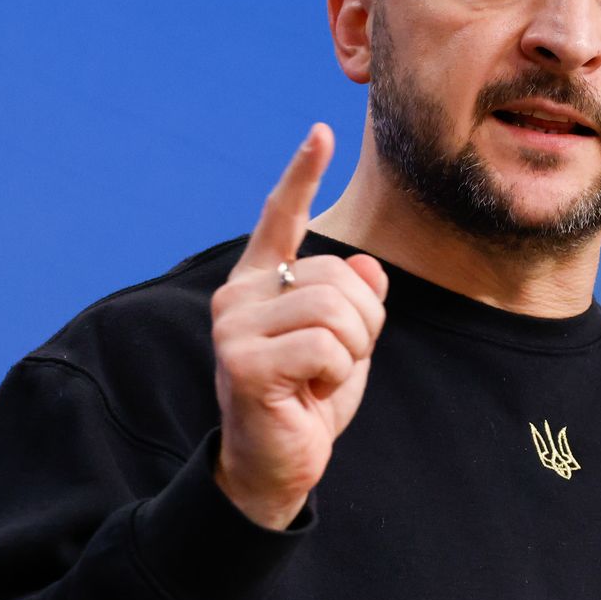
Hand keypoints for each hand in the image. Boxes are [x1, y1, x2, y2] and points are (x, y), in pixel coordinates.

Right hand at [210, 124, 388, 528]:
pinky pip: (326, 347)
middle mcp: (239, 294)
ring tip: (320, 378)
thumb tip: (365, 269)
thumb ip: (354, 301)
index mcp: (260, 282)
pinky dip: (336, 375)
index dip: (302, 174)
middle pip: (337, 277)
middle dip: (362, 324)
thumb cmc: (308, 401)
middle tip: (335, 363)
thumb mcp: (345, 343)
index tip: (321, 132)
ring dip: (350, 351)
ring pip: (335, 310)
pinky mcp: (243, 361)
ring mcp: (234, 326)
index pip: (279, 217)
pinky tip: (308, 394)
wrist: (277, 467)